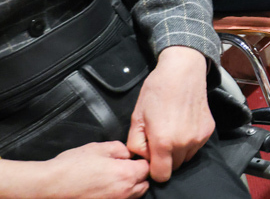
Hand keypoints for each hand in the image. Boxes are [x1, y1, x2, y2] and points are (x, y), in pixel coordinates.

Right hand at [0, 142, 149, 198]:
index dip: (140, 161)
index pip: (147, 168)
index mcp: (125, 174)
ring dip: (129, 187)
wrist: (50, 186)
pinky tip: (105, 188)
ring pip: (133, 195)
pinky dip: (117, 195)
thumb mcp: (98, 148)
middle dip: (137, 175)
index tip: (132, 159)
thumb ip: (120, 149)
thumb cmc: (71, 167)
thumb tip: (127, 154)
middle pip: (143, 184)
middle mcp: (123, 192)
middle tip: (123, 168)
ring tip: (112, 179)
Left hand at [126, 47, 213, 182]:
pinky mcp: (208, 130)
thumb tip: (143, 158)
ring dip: (177, 151)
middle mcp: (184, 143)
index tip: (150, 157)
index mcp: (164, 142)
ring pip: (185, 157)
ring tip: (171, 129)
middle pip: (174, 167)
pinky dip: (188, 141)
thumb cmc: (157, 91)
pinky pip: (196, 146)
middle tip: (159, 137)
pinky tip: (183, 124)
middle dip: (165, 158)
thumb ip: (136, 145)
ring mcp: (199, 137)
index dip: (153, 169)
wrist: (182, 71)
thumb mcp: (136, 118)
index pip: (161, 175)